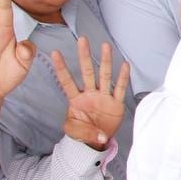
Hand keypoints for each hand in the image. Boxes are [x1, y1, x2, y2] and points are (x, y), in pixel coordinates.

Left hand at [51, 36, 129, 150]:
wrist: (97, 140)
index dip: (61, 68)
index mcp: (76, 100)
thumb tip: (101, 137)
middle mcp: (90, 94)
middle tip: (82, 39)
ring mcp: (104, 97)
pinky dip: (123, 78)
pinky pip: (120, 88)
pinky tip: (125, 65)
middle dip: (84, 56)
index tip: (55, 53)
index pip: (67, 81)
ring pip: (104, 75)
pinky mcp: (116, 103)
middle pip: (87, 72)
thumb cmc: (82, 133)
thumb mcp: (76, 133)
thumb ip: (87, 133)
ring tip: (105, 45)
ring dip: (105, 61)